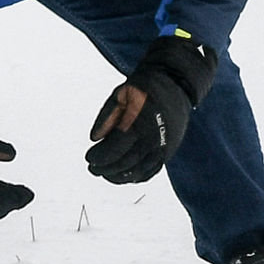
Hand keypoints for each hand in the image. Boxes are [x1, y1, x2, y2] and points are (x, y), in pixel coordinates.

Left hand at [86, 32, 215, 184]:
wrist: (174, 87)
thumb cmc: (143, 90)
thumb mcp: (120, 95)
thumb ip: (106, 117)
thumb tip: (94, 139)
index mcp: (141, 122)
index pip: (116, 148)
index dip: (101, 156)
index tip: (88, 158)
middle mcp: (154, 138)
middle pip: (126, 163)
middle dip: (107, 169)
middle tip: (92, 169)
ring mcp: (163, 148)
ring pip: (139, 171)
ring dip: (119, 176)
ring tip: (105, 174)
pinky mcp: (167, 153)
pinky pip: (150, 171)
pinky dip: (135, 177)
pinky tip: (122, 176)